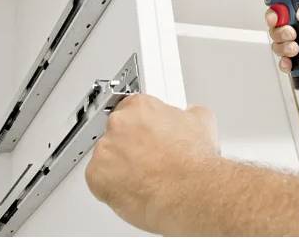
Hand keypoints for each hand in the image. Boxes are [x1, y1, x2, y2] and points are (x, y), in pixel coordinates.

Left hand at [85, 94, 218, 234]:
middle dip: (131, 145)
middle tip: (150, 158)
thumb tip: (190, 115)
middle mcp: (119, 123)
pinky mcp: (96, 176)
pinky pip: (98, 180)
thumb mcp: (202, 121)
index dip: (142, 125)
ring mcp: (105, 149)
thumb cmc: (195, 162)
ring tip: (146, 178)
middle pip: (117, 132)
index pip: (132, 109)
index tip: (147, 134)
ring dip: (121, 166)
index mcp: (141, 106)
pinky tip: (135, 188)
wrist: (190, 192)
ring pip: (107, 157)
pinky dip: (112, 186)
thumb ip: (188, 113)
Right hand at [265, 0, 298, 72]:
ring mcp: (296, 41)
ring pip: (278, 45)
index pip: (277, 9)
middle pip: (274, 29)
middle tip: (291, 33)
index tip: (276, 18)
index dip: (272, 14)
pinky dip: (284, 63)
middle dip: (279, 32)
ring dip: (282, 47)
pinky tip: (290, 62)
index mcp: (297, 9)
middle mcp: (294, 25)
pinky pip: (286, 62)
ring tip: (295, 47)